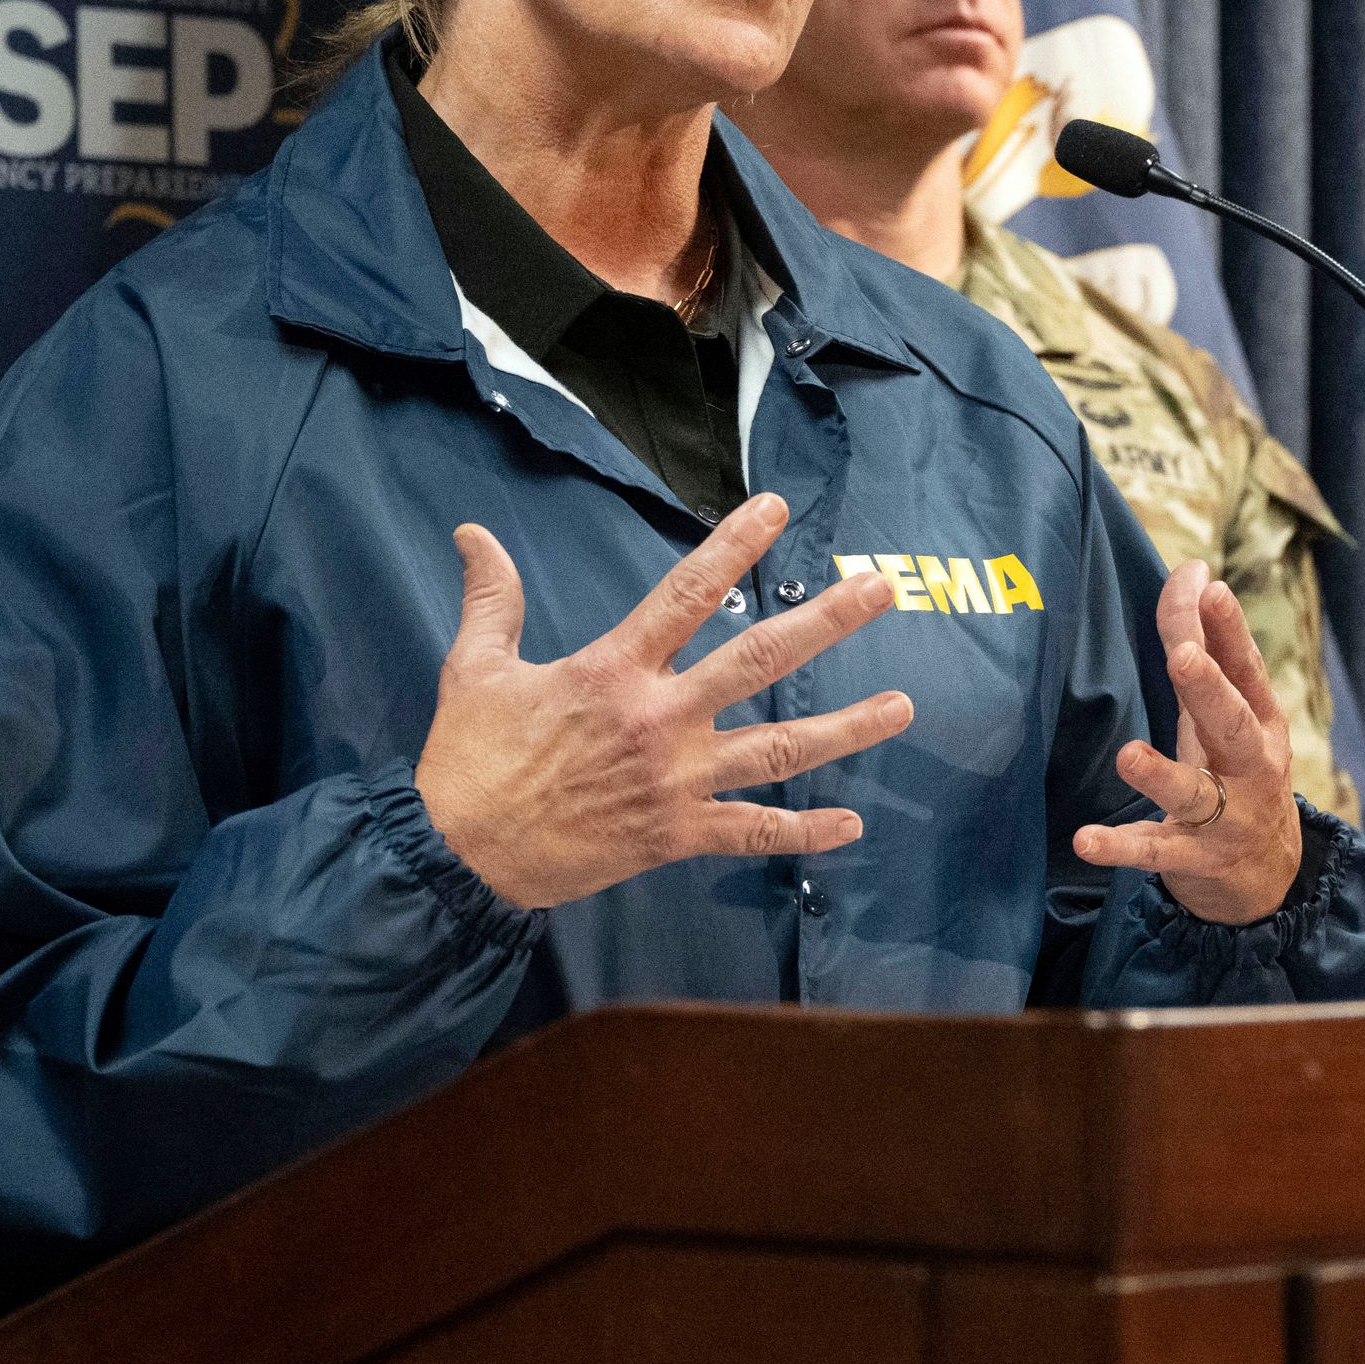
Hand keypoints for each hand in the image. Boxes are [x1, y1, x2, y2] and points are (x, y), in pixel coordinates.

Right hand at [416, 496, 909, 910]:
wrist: (461, 854)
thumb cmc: (470, 759)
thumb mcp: (476, 668)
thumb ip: (492, 599)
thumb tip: (473, 534)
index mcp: (614, 670)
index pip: (687, 593)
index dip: (734, 547)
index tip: (777, 509)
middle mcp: (659, 718)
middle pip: (758, 660)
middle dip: (825, 622)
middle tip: (881, 590)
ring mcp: (676, 779)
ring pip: (778, 749)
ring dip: (846, 729)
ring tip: (903, 707)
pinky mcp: (676, 835)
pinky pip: (753, 831)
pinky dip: (804, 831)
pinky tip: (852, 823)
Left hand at [1071, 560, 1303, 924]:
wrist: (1271, 878)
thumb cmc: (1239, 774)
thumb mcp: (1231, 712)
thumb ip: (1210, 644)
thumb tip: (1195, 570)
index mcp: (1261, 723)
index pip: (1244, 668)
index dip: (1227, 629)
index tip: (1207, 587)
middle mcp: (1251, 767)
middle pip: (1233, 723)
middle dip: (1209, 689)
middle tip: (1184, 656)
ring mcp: (1226, 816)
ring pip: (1194, 793)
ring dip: (1162, 774)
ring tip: (1129, 756)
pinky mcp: (1195, 857)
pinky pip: (1156, 851)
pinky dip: (1121, 847)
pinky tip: (1086, 840)